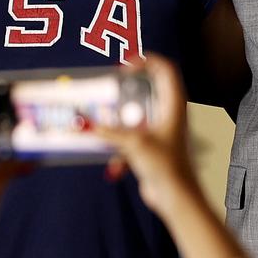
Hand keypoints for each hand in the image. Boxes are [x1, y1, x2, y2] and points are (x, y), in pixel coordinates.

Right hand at [88, 57, 192, 201]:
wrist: (175, 197)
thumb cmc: (166, 166)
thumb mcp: (132, 143)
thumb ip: (106, 131)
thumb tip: (82, 122)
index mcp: (173, 105)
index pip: (165, 69)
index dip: (146, 61)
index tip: (124, 66)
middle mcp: (168, 114)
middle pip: (147, 90)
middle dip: (125, 90)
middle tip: (108, 88)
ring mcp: (159, 130)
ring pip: (135, 116)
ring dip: (117, 123)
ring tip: (103, 124)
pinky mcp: (150, 147)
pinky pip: (129, 139)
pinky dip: (119, 150)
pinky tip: (116, 167)